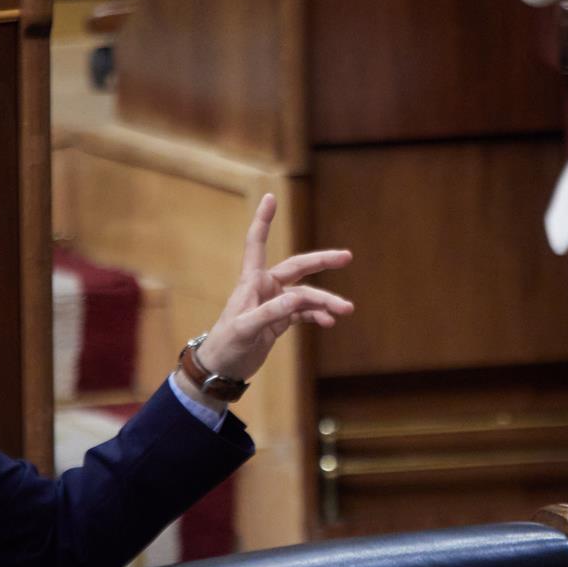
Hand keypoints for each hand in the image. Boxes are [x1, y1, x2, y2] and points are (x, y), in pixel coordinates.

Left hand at [195, 194, 352, 381]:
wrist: (221, 369)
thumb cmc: (225, 345)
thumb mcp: (245, 329)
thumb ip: (270, 313)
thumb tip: (297, 299)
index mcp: (251, 282)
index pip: (257, 244)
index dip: (264, 220)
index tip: (271, 197)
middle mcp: (265, 288)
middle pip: (298, 268)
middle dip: (322, 261)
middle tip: (346, 257)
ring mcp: (275, 304)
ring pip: (306, 295)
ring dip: (326, 302)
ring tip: (345, 310)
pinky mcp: (280, 320)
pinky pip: (305, 313)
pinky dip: (318, 316)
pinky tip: (330, 322)